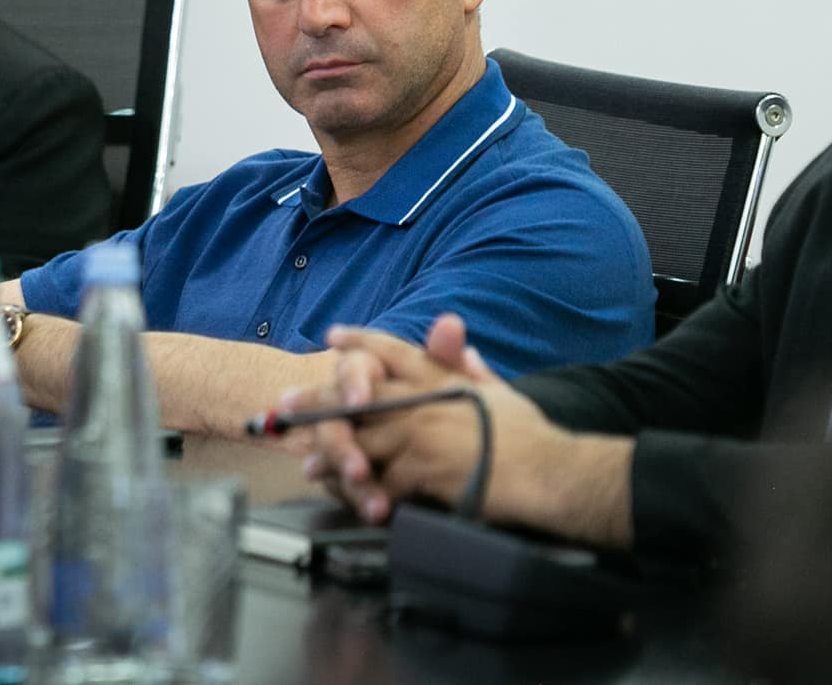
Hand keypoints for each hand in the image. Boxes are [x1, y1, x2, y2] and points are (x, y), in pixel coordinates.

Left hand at [280, 313, 554, 524]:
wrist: (546, 471)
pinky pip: (382, 480)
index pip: (394, 350)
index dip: (360, 341)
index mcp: (443, 377)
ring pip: (361, 440)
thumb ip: (470, 366)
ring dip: (331, 453)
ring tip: (308, 463)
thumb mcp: (499, 388)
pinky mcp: (423, 471)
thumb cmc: (529, 434)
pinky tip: (346, 496)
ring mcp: (420, 435)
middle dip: (318, 400)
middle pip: (359, 395)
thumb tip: (459, 342)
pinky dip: (363, 490)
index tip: (331, 337)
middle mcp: (425, 400)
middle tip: (284, 404)